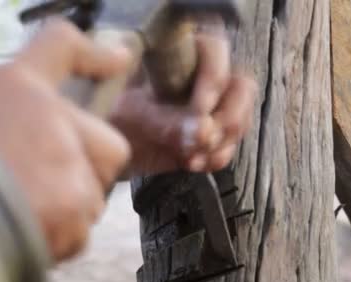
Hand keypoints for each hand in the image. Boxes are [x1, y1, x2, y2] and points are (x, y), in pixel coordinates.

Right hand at [0, 20, 131, 261]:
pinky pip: (78, 234)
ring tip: (18, 217)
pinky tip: (20, 238)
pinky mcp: (75, 208)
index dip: (95, 53)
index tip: (120, 58)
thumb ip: (2, 120)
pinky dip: (56, 242)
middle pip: (109, 145)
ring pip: (92, 198)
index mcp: (15, 86)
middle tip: (51, 184)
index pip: (61, 46)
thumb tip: (26, 139)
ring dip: (67, 212)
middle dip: (89, 169)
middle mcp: (53, 118)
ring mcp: (69, 164)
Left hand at [110, 24, 256, 174]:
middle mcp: (202, 73)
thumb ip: (167, 122)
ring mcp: (212, 103)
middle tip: (203, 139)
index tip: (199, 111)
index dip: (214, 78)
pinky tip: (193, 163)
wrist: (109, 147)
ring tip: (192, 156)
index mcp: (179, 53)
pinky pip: (232, 143)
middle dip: (227, 117)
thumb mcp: (133, 116)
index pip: (214, 50)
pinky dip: (217, 157)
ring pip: (241, 116)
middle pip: (241, 86)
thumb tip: (203, 130)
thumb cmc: (113, 116)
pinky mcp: (213, 131)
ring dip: (223, 142)